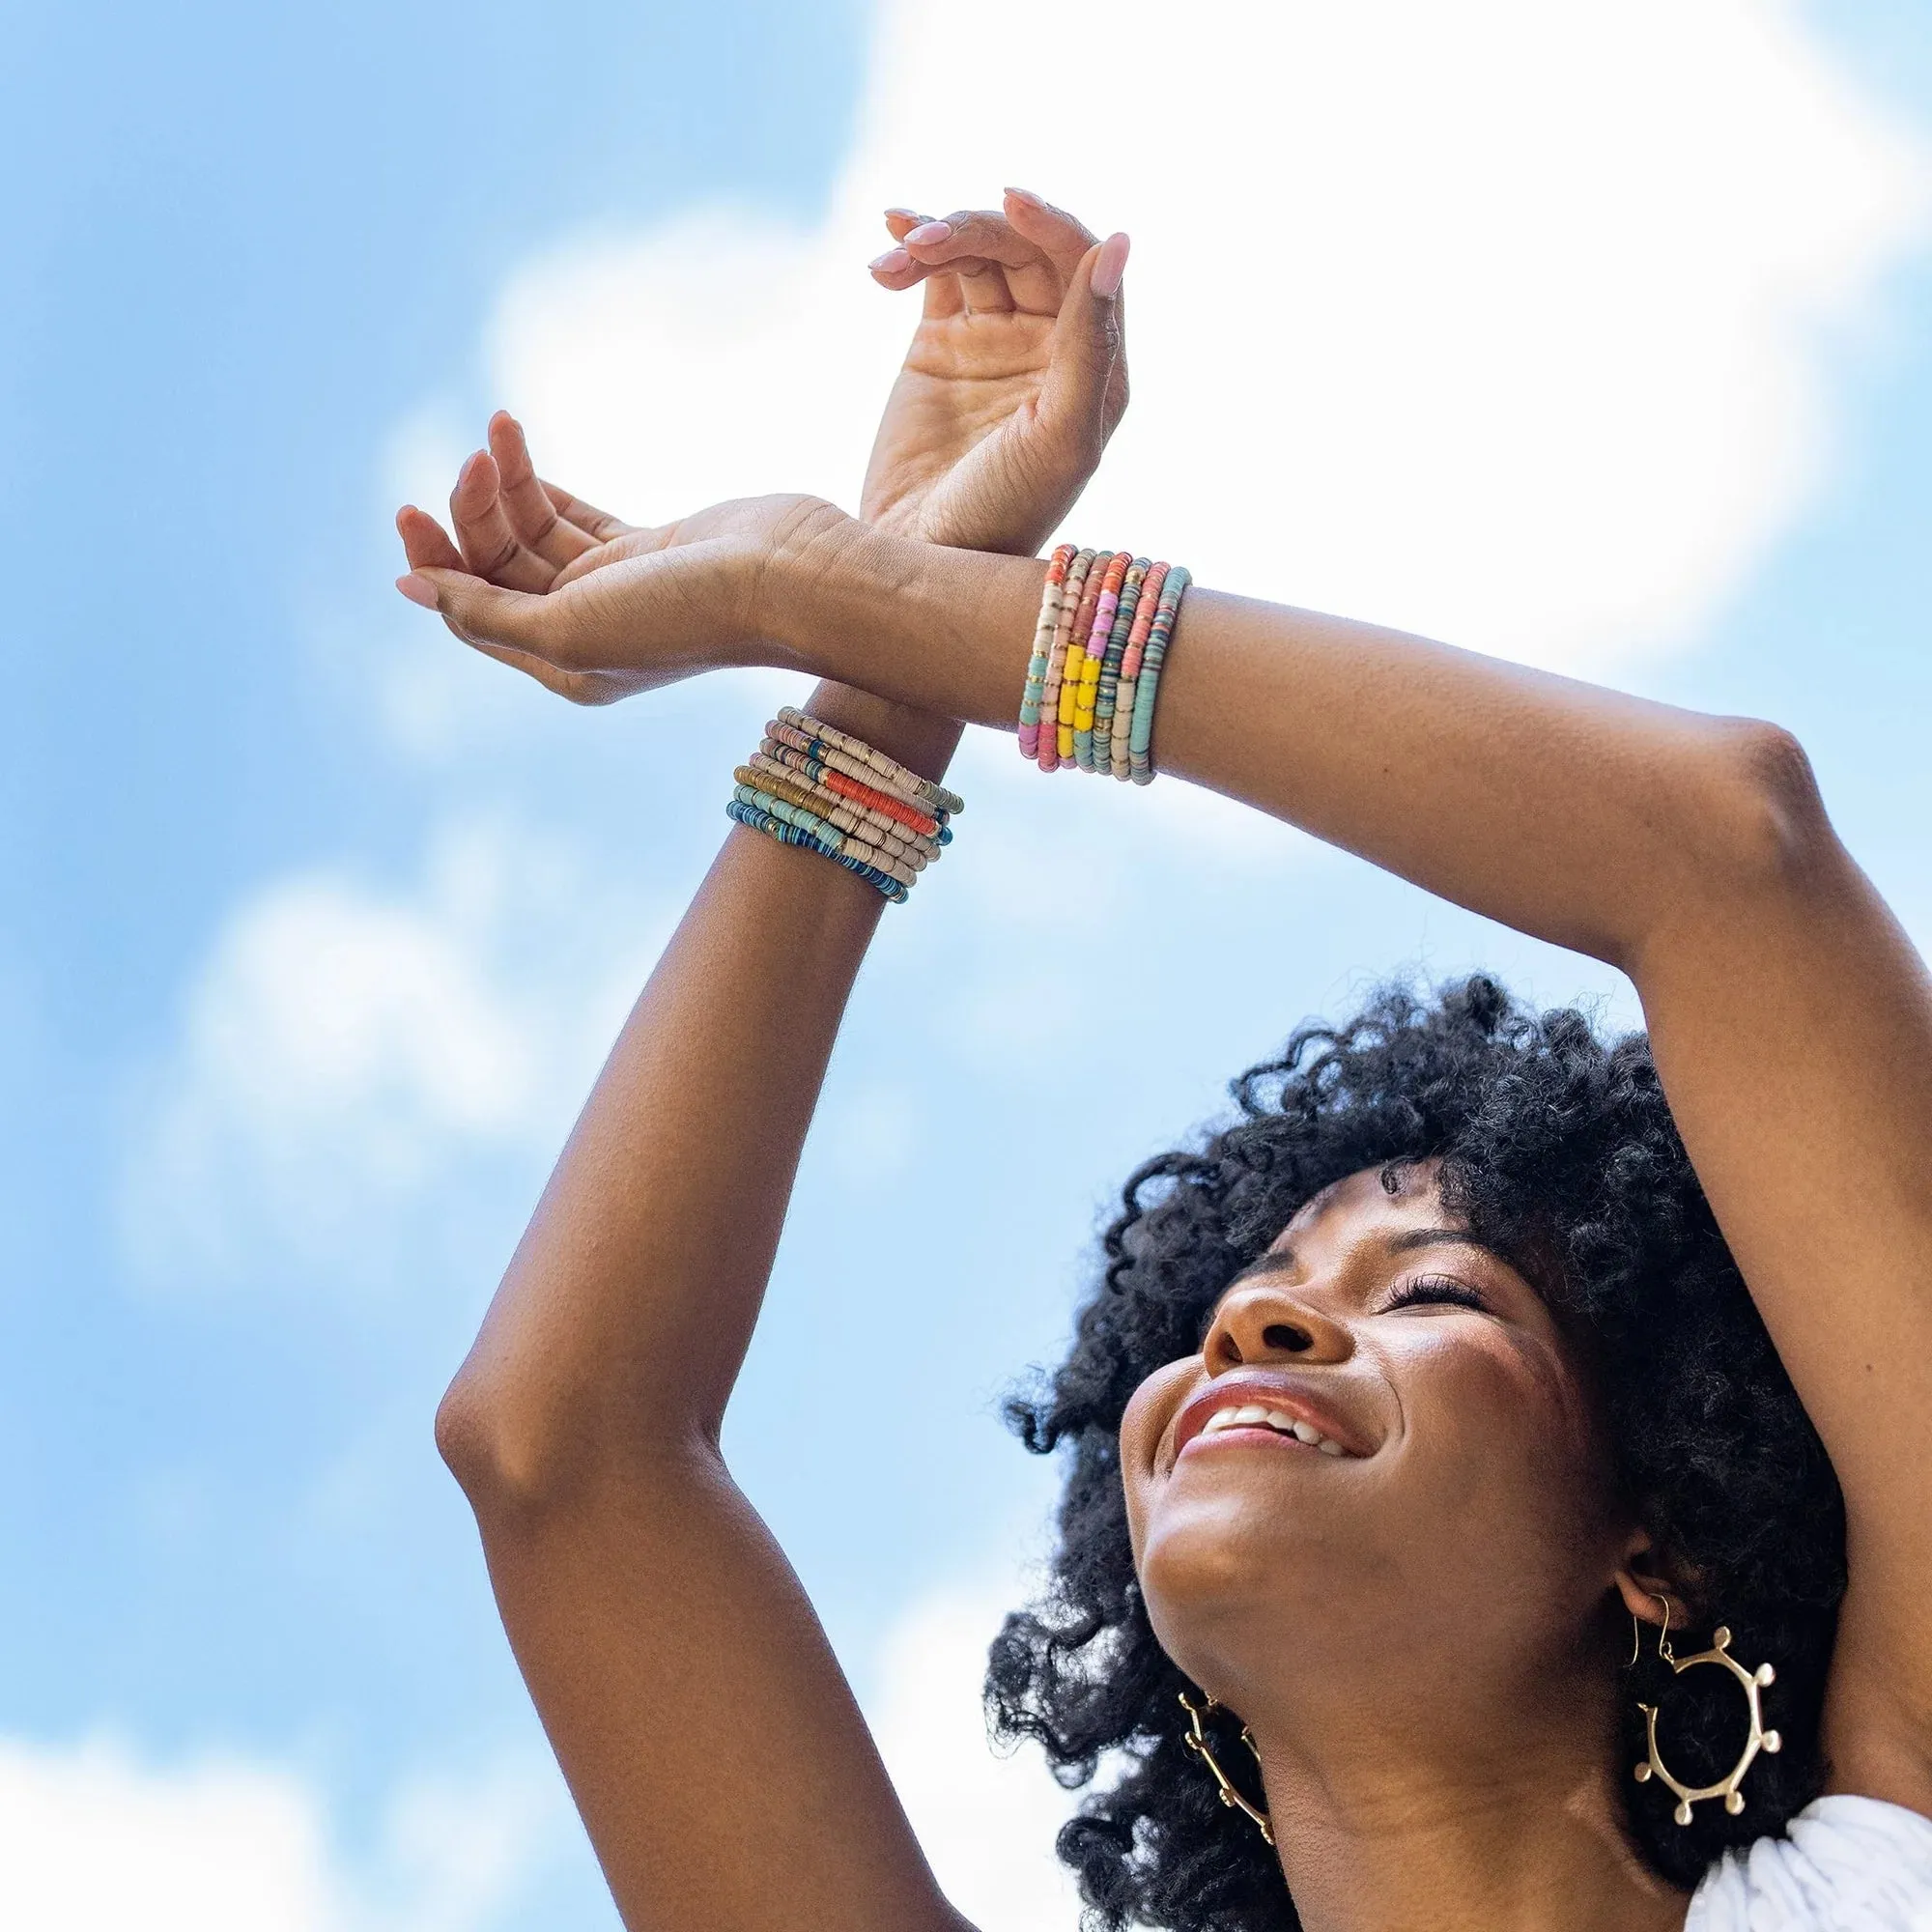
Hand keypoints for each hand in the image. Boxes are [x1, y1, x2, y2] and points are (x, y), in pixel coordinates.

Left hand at [395, 422, 845, 704]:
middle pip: (498, 566)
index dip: (434, 561)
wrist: (791, 580)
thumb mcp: (567, 629)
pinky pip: (572, 515)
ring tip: (499, 431)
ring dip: (506, 483)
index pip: (471, 611)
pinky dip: (540, 482)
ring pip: (533, 532)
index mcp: (564, 666)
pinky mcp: (650, 546)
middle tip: (470, 459)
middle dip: (472, 510)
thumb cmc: (685, 615)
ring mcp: (619, 587)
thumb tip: (412, 589)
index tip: (410, 510)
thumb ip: (484, 612)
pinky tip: (514, 444)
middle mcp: (586, 631)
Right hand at [862, 188, 1128, 555]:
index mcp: (1095, 365)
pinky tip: (887, 243)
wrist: (919, 558)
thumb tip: (1117, 242)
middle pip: (1023, 248)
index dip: (1050, 223)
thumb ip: (1091, 343)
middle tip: (927, 244)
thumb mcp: (1061, 435)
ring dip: (936, 237)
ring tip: (894, 259)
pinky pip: (935, 274)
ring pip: (976, 252)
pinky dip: (911, 249)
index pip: (1082, 263)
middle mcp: (1049, 345)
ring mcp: (994, 340)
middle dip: (977, 229)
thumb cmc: (1004, 513)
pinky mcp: (941, 344)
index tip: (1010, 200)